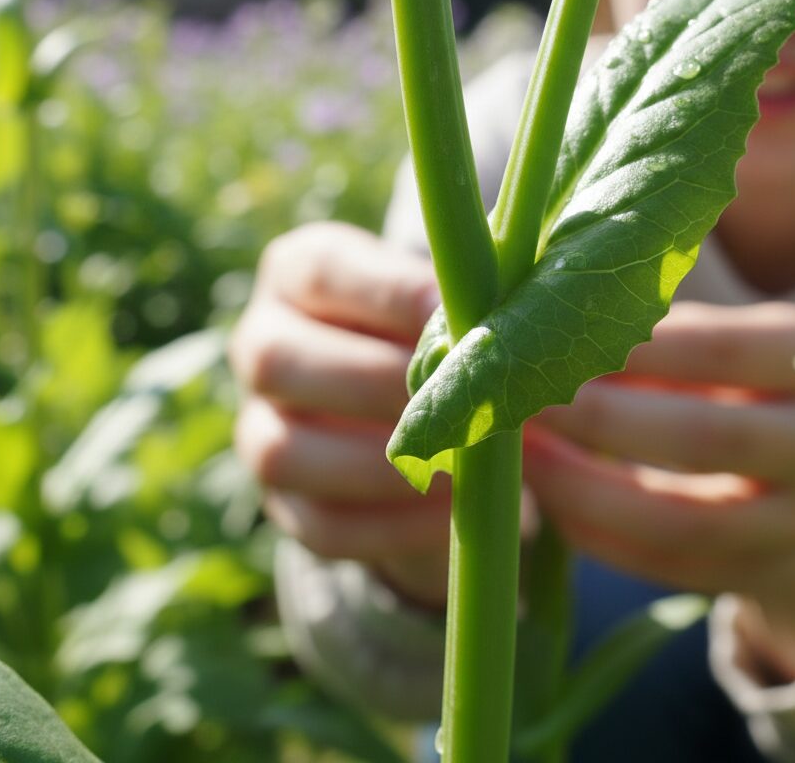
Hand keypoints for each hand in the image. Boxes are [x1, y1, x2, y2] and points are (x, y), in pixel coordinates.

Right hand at [229, 222, 451, 608]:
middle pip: (281, 360)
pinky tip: (455, 513)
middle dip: (382, 383)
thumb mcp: (454, 302)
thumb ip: (480, 309)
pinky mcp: (286, 504)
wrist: (422, 407)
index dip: (389, 293)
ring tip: (465, 468)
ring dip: (381, 464)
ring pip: (285, 451)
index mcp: (300, 272)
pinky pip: (321, 524)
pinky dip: (393, 525)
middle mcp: (262, 344)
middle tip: (463, 399)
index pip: (320, 270)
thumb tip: (533, 338)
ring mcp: (261, 429)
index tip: (457, 315)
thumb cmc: (445, 328)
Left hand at [523, 300, 794, 680]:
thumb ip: (644, 327)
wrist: (790, 472)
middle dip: (602, 421)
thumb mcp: (705, 337)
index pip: (721, 350)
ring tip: (519, 455)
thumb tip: (539, 321)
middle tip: (524, 400)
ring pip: (684, 522)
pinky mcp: (754, 574)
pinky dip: (594, 531)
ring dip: (585, 487)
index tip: (555, 342)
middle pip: (708, 438)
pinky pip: (663, 564)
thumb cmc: (720, 378)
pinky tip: (545, 495)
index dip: (634, 352)